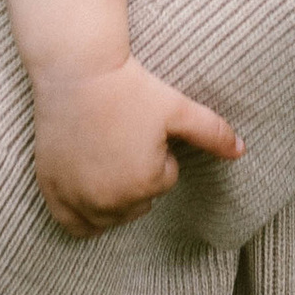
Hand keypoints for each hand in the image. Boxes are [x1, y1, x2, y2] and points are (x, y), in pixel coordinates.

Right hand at [29, 56, 240, 237]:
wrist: (77, 69)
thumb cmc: (130, 86)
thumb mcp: (179, 108)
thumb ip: (214, 133)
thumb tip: (243, 151)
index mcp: (145, 184)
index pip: (163, 182)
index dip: (156, 152)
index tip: (140, 127)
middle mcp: (109, 200)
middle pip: (136, 202)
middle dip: (136, 176)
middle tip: (122, 137)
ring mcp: (77, 198)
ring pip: (108, 216)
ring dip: (113, 195)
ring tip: (106, 154)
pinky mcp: (51, 190)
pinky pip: (72, 225)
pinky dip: (82, 217)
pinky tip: (88, 195)